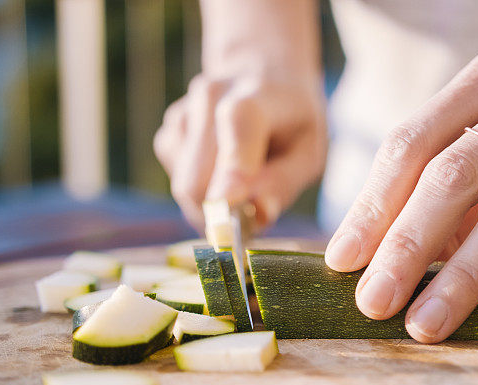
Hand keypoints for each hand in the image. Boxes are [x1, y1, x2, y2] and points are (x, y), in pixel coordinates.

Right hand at [154, 74, 325, 229]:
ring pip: (185, 186)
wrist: (262, 76)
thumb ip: (285, 182)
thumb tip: (260, 212)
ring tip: (245, 182)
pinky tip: (224, 168)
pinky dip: (203, 190)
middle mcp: (210, 97)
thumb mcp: (308, 151)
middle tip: (253, 215)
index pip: (238, 124)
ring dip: (214, 202)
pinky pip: (178, 181)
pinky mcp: (168, 131)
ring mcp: (183, 113)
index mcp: (257, 95)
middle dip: (222, 212)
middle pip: (198, 177)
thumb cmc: (292, 121)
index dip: (232, 167)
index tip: (229, 203)